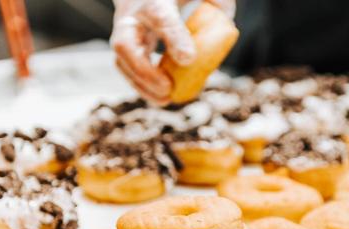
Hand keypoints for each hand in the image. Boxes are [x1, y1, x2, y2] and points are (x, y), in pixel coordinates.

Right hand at [111, 0, 234, 104]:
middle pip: (125, 43)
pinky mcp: (124, 48)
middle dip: (145, 70)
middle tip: (167, 88)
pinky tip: (160, 99)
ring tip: (165, 99)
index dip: (174, 39)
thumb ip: (217, 1)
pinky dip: (142, 87)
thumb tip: (226, 19)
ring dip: (142, 85)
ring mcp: (123, 33)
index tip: (188, 59)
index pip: (161, 17)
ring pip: (121, 61)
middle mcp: (132, 15)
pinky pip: (126, 70)